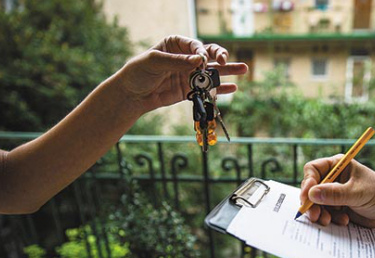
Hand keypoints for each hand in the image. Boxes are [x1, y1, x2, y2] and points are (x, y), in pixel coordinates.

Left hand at [117, 35, 247, 113]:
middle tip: (227, 61)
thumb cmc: (138, 72)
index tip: (202, 61)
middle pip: (208, 54)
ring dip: (227, 71)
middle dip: (220, 56)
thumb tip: (200, 60)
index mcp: (175, 44)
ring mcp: (189, 74)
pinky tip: (233, 87)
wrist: (131, 95)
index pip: (195, 45)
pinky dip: (220, 89)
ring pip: (212, 71)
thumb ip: (177, 61)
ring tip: (243, 69)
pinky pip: (207, 89)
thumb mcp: (154, 62)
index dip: (202, 52)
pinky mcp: (190, 90)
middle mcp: (185, 58)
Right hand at [300, 154, 374, 226]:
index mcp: (338, 165)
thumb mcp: (358, 193)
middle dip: (312, 203)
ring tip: (329, 221)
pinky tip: (344, 221)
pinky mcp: (338, 207)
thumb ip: (335, 194)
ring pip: (316, 203)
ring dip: (320, 213)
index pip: (313, 170)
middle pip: (311, 188)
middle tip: (314, 215)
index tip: (307, 197)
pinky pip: (325, 213)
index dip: (308, 182)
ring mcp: (335, 193)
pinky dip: (331, 219)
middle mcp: (334, 178)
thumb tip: (312, 194)